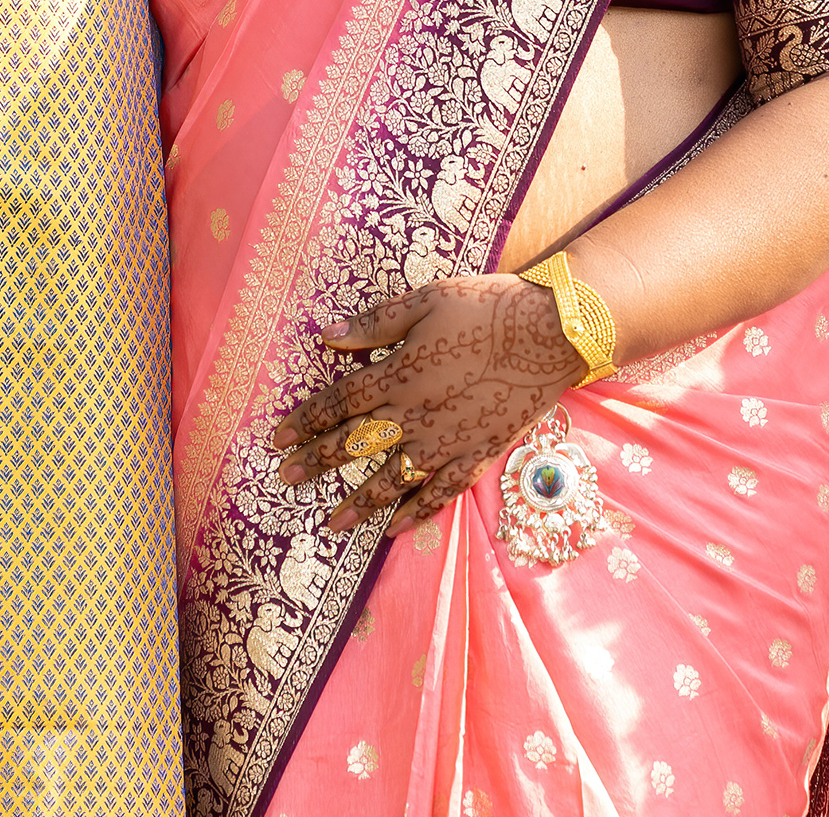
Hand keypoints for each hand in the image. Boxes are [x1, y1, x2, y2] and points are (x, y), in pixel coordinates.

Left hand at [266, 273, 587, 533]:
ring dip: (358, 502)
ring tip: (330, 522)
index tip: (277, 437)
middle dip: (316, 463)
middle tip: (285, 479)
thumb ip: (375, 323)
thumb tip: (326, 334)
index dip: (305, 421)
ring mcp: (447, 441)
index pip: (339, 403)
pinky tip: (395, 528)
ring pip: (392, 480)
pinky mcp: (477, 455)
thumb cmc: (488, 307)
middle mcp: (416, 415)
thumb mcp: (426, 300)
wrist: (551, 334)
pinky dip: (416, 513)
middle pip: (355, 445)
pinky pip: (440, 493)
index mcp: (399, 374)